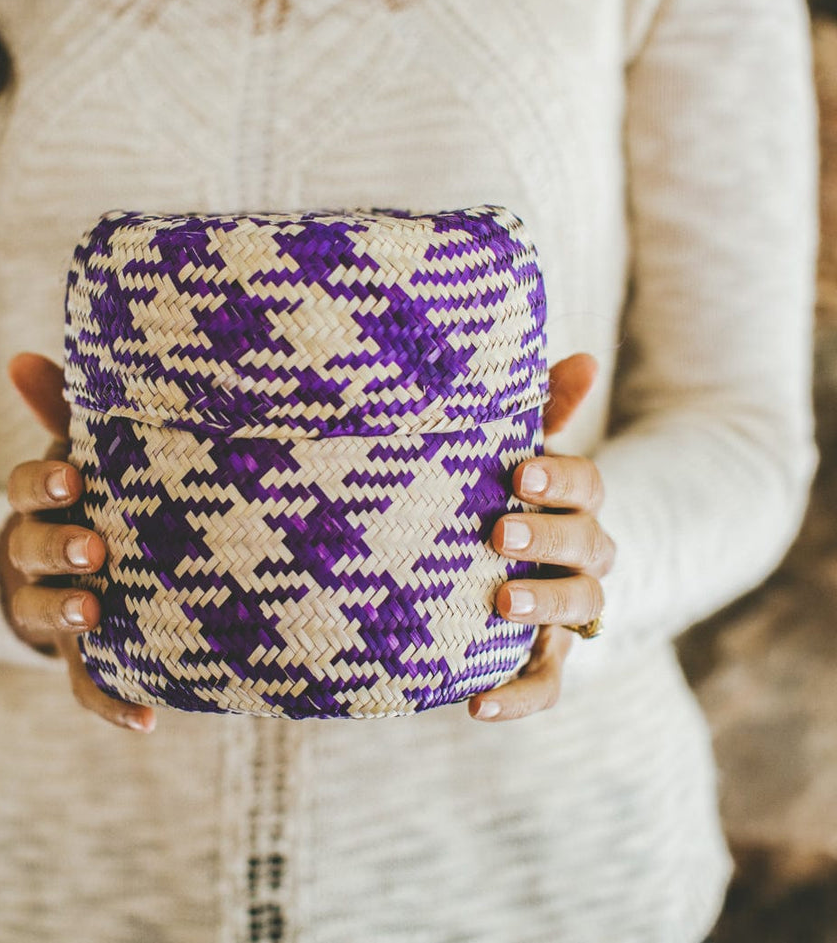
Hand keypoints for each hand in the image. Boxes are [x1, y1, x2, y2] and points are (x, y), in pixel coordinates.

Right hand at [0, 351, 155, 732]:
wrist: (67, 568)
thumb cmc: (88, 498)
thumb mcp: (80, 455)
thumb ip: (62, 413)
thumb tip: (23, 357)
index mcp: (42, 505)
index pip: (25, 490)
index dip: (43, 486)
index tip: (74, 480)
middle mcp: (39, 557)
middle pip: (31, 552)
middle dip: (58, 550)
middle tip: (95, 549)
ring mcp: (55, 608)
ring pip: (45, 615)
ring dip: (66, 616)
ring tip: (95, 614)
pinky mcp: (80, 653)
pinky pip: (86, 684)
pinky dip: (112, 702)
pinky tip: (147, 718)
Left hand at [468, 352, 614, 721]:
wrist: (470, 563)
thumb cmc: (489, 492)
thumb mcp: (505, 448)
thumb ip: (539, 409)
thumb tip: (585, 356)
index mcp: (570, 502)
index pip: (588, 485)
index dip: (562, 480)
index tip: (519, 474)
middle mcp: (577, 556)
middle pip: (590, 547)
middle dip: (550, 540)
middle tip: (499, 533)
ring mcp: (562, 610)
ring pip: (579, 610)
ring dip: (544, 607)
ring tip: (499, 603)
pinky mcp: (537, 657)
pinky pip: (542, 683)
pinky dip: (518, 697)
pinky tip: (477, 704)